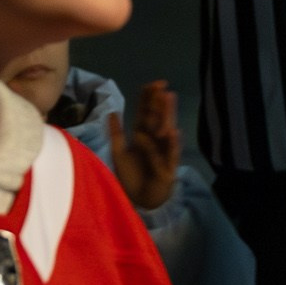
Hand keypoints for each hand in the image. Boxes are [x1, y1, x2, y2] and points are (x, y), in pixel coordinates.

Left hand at [108, 80, 181, 210]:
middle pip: (157, 119)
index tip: (152, 84)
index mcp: (143, 136)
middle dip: (159, 102)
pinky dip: (171, 144)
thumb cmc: (131, 177)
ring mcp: (163, 153)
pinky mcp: (167, 167)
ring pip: (166, 131)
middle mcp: (155, 141)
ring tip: (169, 100)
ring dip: (168, 115)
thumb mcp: (119, 153)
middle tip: (162, 86)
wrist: (139, 200)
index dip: (148, 100)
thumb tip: (112, 112)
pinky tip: (172, 132)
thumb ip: (116, 133)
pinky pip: (169, 154)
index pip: (146, 114)